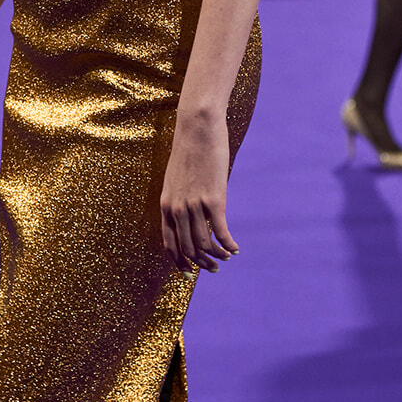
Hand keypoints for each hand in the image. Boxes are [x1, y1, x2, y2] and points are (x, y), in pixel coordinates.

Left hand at [161, 108, 237, 272]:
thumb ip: (179, 199)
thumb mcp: (175, 178)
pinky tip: (236, 247)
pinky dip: (229, 244)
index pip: (169, 245)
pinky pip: (221, 231)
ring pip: (205, 244)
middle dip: (202, 264)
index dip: (180, 263)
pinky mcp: (214, 199)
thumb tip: (188, 215)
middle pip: (189, 249)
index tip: (188, 274)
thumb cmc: (189, 149)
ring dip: (217, 256)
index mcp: (166, 206)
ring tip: (227, 257)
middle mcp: (177, 210)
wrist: (197, 127)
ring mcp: (195, 205)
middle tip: (214, 268)